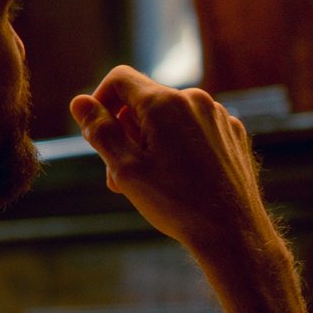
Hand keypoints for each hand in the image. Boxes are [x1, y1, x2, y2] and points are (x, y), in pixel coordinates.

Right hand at [71, 70, 275, 261]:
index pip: (120, 79)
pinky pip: (196, 130)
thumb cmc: (176, 203)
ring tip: (150, 183)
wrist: (232, 233)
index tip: (97, 133)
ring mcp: (219, 117)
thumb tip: (79, 102)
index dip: (100, 101)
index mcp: (165, 103)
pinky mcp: (233, 134)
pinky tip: (182, 180)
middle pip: (145, 102)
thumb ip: (100, 131)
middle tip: (120, 174)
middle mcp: (195, 100)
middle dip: (127, 132)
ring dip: (153, 143)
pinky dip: (181, 147)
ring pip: (171, 118)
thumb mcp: (126, 169)